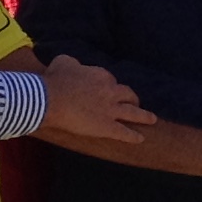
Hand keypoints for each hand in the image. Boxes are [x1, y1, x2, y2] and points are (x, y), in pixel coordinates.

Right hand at [34, 55, 154, 144]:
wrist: (50, 99)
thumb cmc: (55, 79)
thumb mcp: (64, 62)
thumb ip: (75, 63)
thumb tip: (75, 66)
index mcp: (101, 75)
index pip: (110, 80)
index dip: (108, 86)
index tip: (105, 90)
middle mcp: (111, 91)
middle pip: (127, 94)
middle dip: (132, 98)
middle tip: (134, 102)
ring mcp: (111, 110)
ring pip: (133, 112)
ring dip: (144, 116)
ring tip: (152, 119)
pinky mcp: (107, 127)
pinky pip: (124, 132)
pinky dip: (133, 136)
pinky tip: (140, 139)